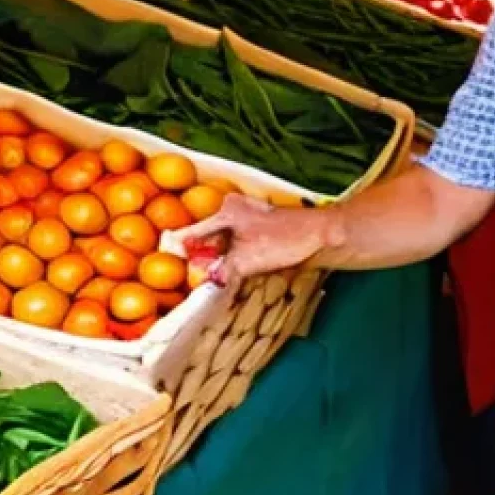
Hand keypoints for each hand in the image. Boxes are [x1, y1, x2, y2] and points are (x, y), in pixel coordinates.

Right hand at [173, 195, 333, 287]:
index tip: (168, 262)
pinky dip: (233, 264)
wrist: (326, 238)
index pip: (195, 232)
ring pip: (224, 247)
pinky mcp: (261, 236)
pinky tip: (231, 280)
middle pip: (209, 240)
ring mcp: (249, 223)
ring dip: (219, 265)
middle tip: (194, 283)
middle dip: (202, 261)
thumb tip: (202, 280)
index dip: (182, 250)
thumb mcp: (247, 259)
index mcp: (228, 210)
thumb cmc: (288, 240)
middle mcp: (236, 212)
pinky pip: (238, 251)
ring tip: (211, 284)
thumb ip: (220, 270)